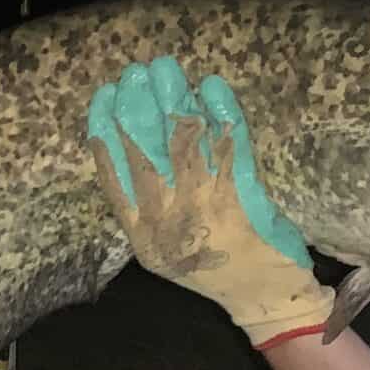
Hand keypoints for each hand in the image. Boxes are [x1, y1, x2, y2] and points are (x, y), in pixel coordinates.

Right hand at [85, 57, 331, 345]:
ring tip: (164, 69)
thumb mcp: (167, 248)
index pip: (115, 177)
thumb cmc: (217, 270)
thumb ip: (148, 208)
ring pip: (182, 145)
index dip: (105, 132)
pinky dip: (220, 114)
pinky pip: (228, 148)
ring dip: (173, 100)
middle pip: (145, 153)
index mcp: (143, 235)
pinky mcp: (241, 201)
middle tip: (135, 72)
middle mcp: (167, 222)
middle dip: (137, 107)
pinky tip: (212, 87)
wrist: (265, 300)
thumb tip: (131, 148)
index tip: (104, 96)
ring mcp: (203, 210)